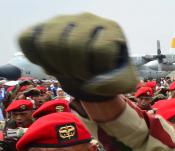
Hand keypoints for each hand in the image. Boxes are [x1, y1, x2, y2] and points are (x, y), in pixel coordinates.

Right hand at [18, 13, 137, 100]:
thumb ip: (117, 84)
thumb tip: (94, 84)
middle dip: (75, 69)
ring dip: (56, 65)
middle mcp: (87, 19)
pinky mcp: (43, 26)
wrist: (91, 68)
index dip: (98, 70)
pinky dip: (35, 58)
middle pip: (73, 45)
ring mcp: (63, 20)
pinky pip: (28, 39)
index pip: (101, 49)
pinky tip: (49, 65)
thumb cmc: (110, 72)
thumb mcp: (124, 82)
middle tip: (79, 76)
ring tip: (65, 72)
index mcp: (111, 30)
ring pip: (49, 42)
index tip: (98, 75)